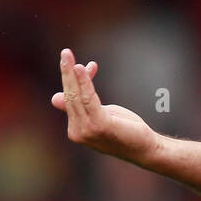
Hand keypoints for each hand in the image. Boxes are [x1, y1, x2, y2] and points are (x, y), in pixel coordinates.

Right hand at [51, 47, 159, 164]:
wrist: (145, 148)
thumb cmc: (124, 131)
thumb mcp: (100, 114)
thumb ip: (81, 104)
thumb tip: (55, 97)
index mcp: (75, 130)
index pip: (70, 100)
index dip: (73, 80)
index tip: (85, 65)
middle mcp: (77, 132)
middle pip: (70, 96)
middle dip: (66, 73)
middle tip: (64, 52)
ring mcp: (86, 130)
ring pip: (76, 96)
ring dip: (72, 74)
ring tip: (68, 55)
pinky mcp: (98, 125)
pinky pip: (88, 99)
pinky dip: (84, 82)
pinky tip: (82, 69)